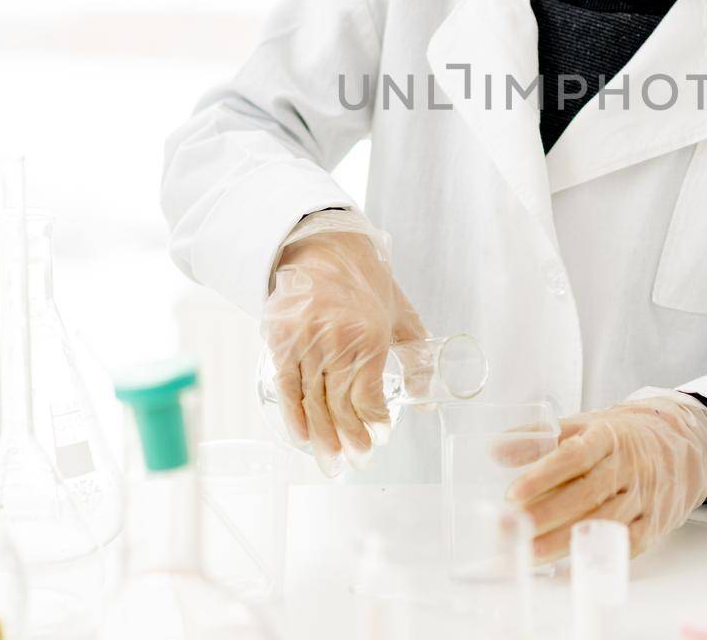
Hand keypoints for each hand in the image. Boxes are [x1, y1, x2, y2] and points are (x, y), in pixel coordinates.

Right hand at [259, 209, 427, 475]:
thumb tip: (426, 398)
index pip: (368, 397)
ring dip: (323, 436)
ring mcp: (305, 342)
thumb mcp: (400, 315)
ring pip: (314, 402)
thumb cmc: (364, 282)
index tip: (378, 438)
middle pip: (340, 405)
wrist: (322, 247)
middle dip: (349, 439)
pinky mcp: (281, 340)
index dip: (373, 423)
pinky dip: (293, 416)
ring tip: (331, 459)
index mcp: (370, 337)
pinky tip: (303, 436)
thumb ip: (417, 357)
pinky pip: (287, 388)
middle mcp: (336, 342)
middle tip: (354, 460)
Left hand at [503, 394, 706, 562]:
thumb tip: (495, 449)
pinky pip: (625, 545)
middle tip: (509, 530)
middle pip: (585, 495)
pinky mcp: (655, 523)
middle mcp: (629, 468)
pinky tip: (568, 566)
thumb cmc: (625, 435)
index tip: (513, 494)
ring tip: (527, 552)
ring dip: (562, 541)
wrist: (683, 443)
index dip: (543, 476)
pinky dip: (597, 556)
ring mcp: (644, 497)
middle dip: (544, 516)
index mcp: (609, 437)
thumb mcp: (586, 423)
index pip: (574, 456)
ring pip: (602, 523)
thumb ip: (540, 437)